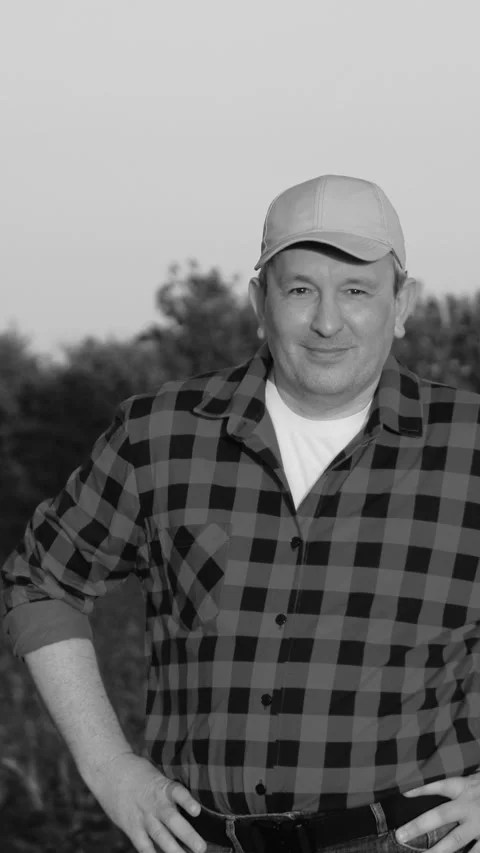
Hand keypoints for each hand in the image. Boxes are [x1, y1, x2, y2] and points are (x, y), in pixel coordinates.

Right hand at [88, 753, 206, 852]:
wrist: (109, 770)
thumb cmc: (137, 771)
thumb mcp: (156, 776)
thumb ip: (169, 792)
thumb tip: (187, 805)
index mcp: (162, 787)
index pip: (177, 793)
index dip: (187, 801)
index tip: (197, 811)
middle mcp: (154, 803)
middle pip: (172, 820)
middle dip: (188, 835)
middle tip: (201, 848)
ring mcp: (142, 817)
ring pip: (160, 836)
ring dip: (174, 850)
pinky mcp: (131, 827)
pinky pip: (143, 845)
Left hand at [396, 774, 479, 852]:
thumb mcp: (474, 779)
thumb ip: (455, 784)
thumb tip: (423, 786)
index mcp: (465, 788)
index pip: (438, 786)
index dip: (420, 790)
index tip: (403, 795)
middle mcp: (469, 806)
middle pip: (440, 816)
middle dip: (419, 826)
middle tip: (400, 836)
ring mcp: (479, 825)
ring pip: (456, 841)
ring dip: (439, 851)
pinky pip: (476, 852)